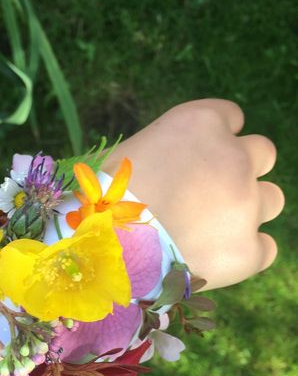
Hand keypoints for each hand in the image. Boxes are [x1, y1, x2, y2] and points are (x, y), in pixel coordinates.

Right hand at [102, 99, 283, 289]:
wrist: (107, 252)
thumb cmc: (105, 199)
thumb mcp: (133, 153)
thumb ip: (170, 149)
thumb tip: (178, 164)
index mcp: (201, 123)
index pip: (232, 117)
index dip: (214, 140)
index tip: (198, 158)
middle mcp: (235, 157)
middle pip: (262, 153)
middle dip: (240, 170)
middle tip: (209, 193)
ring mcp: (248, 204)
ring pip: (271, 199)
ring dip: (248, 209)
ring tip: (209, 230)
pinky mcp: (248, 250)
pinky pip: (264, 249)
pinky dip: (244, 252)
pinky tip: (213, 257)